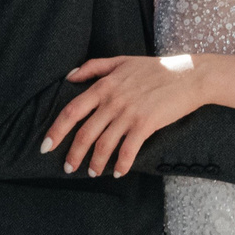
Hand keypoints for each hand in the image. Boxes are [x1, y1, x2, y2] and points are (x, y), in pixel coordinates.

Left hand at [41, 52, 213, 178]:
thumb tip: (69, 77)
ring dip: (95, 163)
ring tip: (92, 173)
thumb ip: (93, 67)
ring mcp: (129, 114)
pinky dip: (121, 165)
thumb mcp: (120, 61)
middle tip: (67, 168)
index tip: (46, 145)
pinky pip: (128, 150)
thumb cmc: (154, 68)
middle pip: (85, 133)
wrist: (188, 75)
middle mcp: (112, 101)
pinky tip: (118, 173)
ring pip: (104, 145)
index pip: (72, 110)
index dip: (56, 130)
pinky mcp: (146, 124)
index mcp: (103, 86)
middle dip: (73, 154)